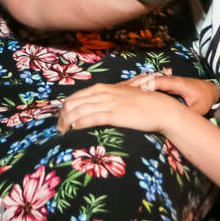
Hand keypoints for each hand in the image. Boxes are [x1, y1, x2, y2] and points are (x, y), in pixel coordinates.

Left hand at [57, 83, 183, 135]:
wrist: (160, 108)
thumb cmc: (141, 104)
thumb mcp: (120, 96)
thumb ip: (107, 99)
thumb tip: (96, 106)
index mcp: (102, 88)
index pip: (75, 97)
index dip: (64, 109)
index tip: (61, 120)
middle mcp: (102, 93)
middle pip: (72, 104)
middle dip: (62, 117)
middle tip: (59, 129)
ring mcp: (108, 103)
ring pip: (78, 111)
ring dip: (67, 123)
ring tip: (63, 132)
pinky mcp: (114, 115)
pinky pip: (91, 118)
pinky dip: (80, 123)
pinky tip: (74, 129)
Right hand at [124, 73, 219, 112]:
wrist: (210, 89)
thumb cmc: (204, 98)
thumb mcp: (200, 108)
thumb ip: (191, 113)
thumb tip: (183, 120)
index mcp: (177, 83)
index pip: (158, 82)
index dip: (144, 85)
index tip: (131, 90)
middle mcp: (168, 80)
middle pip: (147, 79)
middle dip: (132, 84)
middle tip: (117, 90)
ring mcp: (165, 80)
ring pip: (145, 80)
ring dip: (131, 84)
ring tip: (116, 90)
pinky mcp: (163, 84)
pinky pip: (146, 83)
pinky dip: (135, 86)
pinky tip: (124, 91)